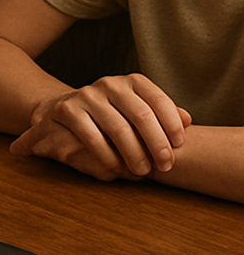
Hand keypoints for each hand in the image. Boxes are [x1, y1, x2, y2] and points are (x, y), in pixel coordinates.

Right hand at [10, 74, 191, 180]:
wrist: (67, 112)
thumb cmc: (112, 116)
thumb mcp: (138, 111)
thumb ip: (162, 115)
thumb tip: (187, 119)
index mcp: (131, 82)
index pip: (158, 100)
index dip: (171, 125)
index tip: (179, 146)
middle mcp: (109, 83)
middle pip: (141, 115)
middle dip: (157, 144)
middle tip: (165, 166)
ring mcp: (87, 95)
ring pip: (118, 128)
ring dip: (134, 154)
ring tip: (143, 172)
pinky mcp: (67, 109)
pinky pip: (92, 137)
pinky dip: (109, 157)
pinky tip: (118, 169)